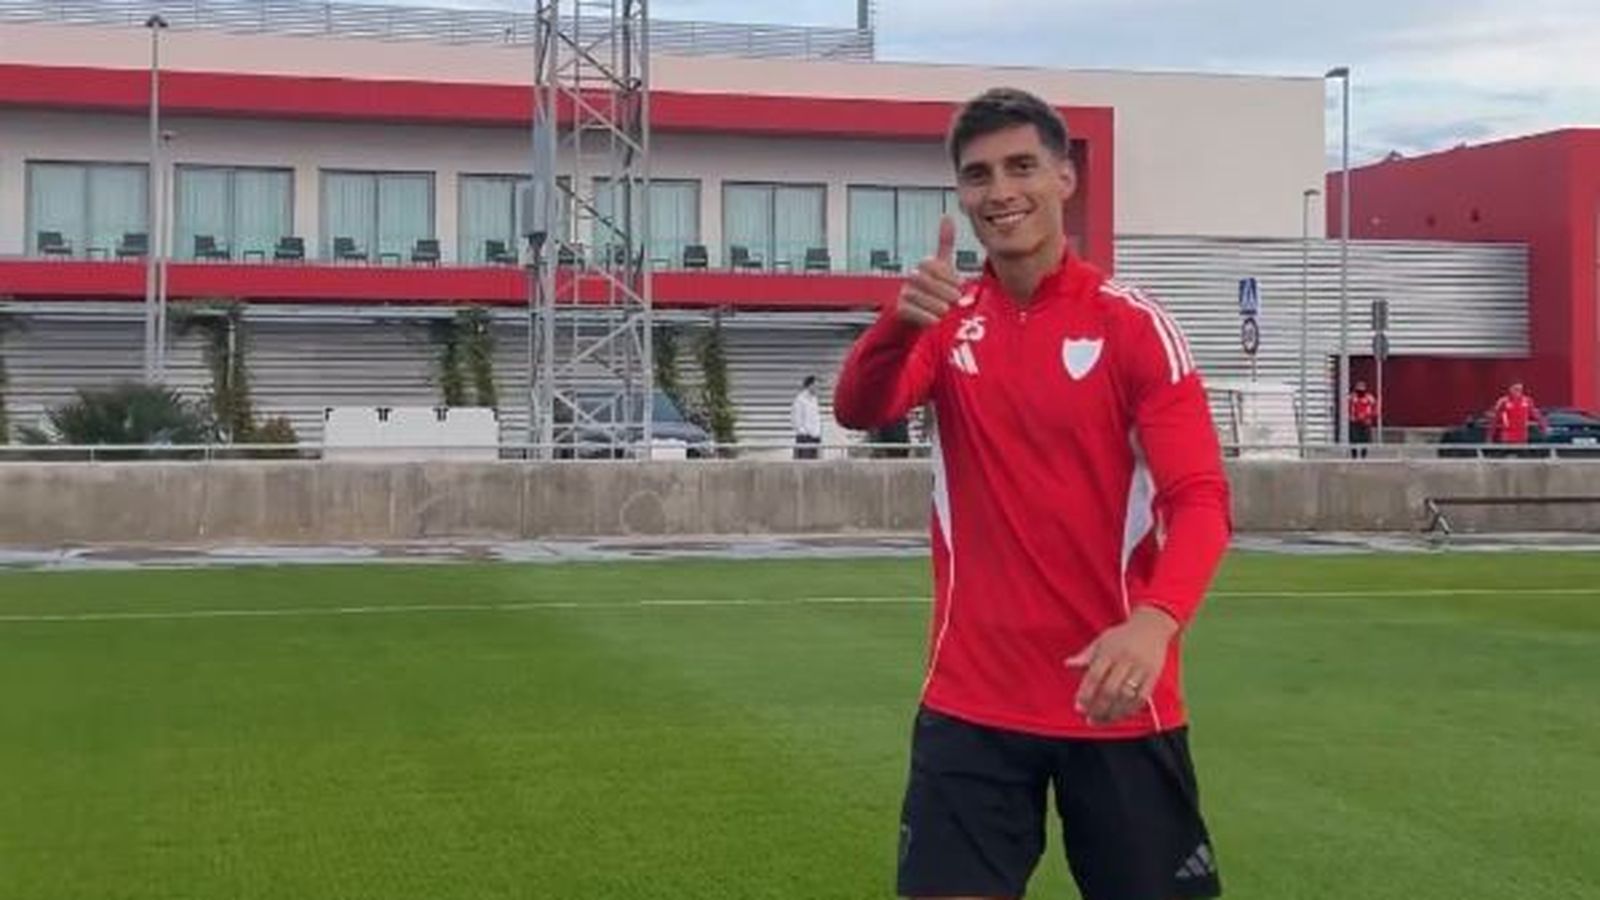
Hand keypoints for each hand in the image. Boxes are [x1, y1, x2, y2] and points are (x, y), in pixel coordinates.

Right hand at [894, 216, 962, 327]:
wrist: (916, 313)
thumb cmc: (934, 287)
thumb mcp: (943, 266)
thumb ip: (945, 243)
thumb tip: (947, 216)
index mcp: (924, 265)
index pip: (933, 265)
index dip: (948, 275)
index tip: (960, 285)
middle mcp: (912, 277)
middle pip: (925, 280)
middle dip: (943, 290)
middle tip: (956, 300)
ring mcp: (905, 292)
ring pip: (918, 296)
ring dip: (936, 305)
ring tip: (947, 311)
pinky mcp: (899, 308)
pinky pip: (911, 310)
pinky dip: (925, 316)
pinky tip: (936, 320)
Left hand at [1065, 606, 1178, 725]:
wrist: (1152, 626)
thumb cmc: (1122, 636)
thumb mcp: (1102, 640)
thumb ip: (1086, 655)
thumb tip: (1068, 664)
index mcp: (1109, 651)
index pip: (1094, 676)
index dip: (1086, 694)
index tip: (1079, 707)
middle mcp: (1125, 660)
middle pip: (1110, 690)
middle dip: (1098, 708)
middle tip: (1090, 718)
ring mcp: (1141, 668)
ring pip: (1126, 697)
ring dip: (1113, 713)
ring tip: (1102, 720)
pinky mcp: (1154, 675)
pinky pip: (1142, 697)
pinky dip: (1130, 709)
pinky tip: (1120, 715)